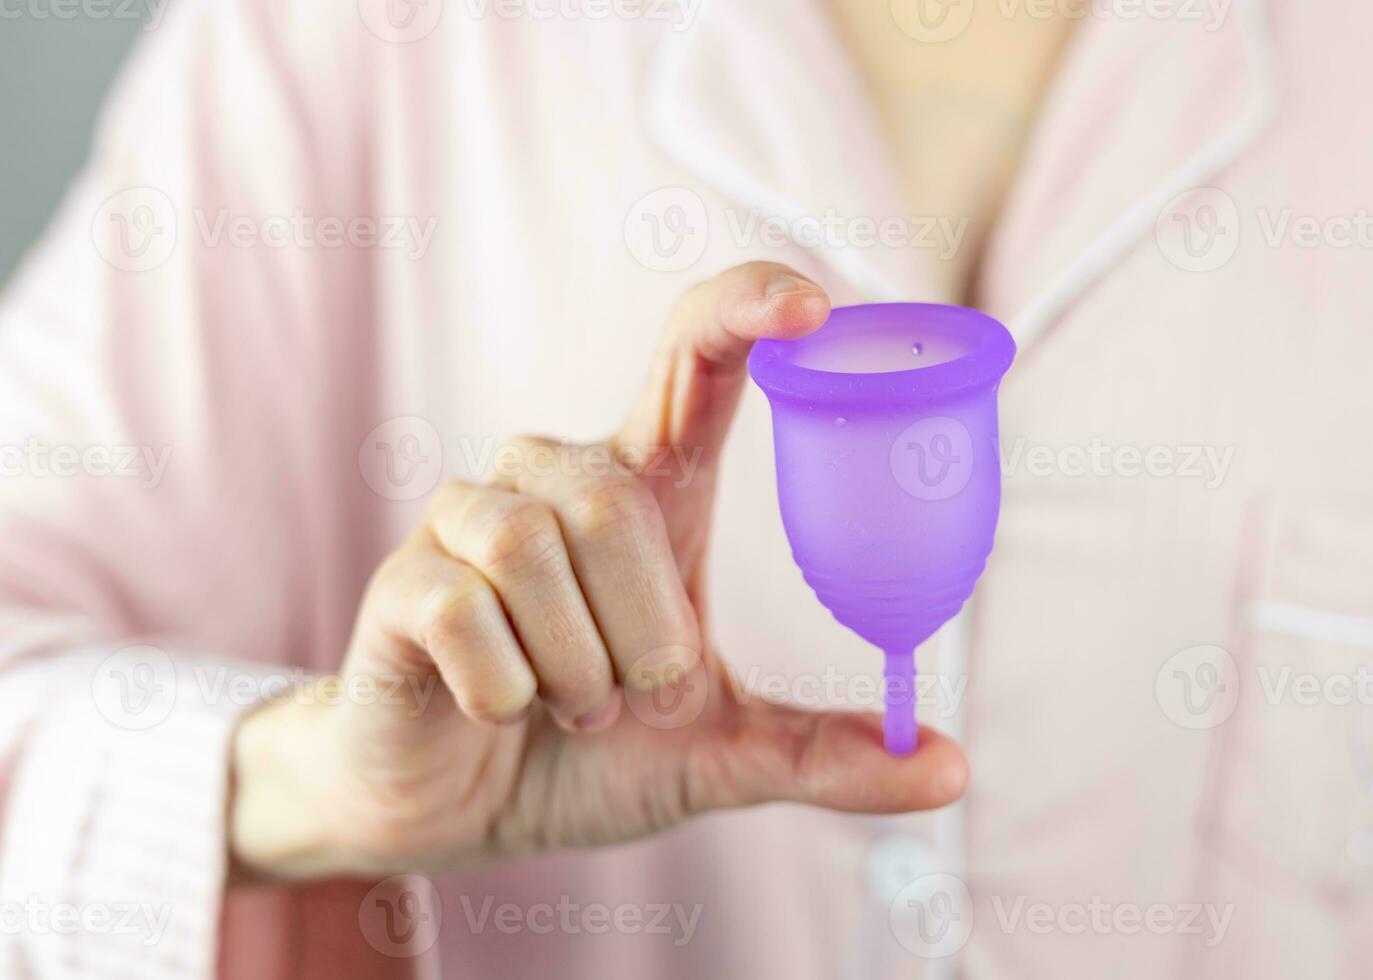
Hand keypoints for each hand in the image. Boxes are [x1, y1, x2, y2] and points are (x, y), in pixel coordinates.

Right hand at [230, 262, 967, 878]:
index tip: (812, 307)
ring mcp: (469, 519)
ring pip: (533, 548)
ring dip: (571, 667)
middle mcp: (556, 478)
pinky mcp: (403, 577)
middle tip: (629, 697)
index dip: (744, 309)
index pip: (693, 356)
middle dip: (639, 634)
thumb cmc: (589, 754)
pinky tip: (497, 707)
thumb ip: (823, 754)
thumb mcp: (720, 753)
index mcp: (649, 490)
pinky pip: (465, 610)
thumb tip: (949, 768)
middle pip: (612, 499)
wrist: (458, 810)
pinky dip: (503, 689)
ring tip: (566, 705)